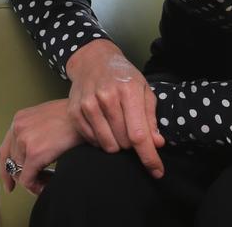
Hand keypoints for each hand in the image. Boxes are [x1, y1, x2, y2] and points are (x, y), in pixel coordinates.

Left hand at [0, 99, 80, 194]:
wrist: (87, 115)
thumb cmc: (74, 116)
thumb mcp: (47, 119)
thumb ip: (35, 132)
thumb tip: (32, 153)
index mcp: (20, 120)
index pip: (5, 149)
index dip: (6, 169)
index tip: (10, 183)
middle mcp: (18, 128)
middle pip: (12, 163)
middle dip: (24, 176)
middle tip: (40, 182)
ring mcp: (24, 140)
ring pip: (19, 173)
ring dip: (33, 181)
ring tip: (48, 181)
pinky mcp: (35, 153)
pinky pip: (28, 180)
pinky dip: (36, 187)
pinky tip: (47, 185)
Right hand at [64, 39, 164, 177]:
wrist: (93, 60)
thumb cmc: (123, 76)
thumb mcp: (144, 90)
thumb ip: (151, 118)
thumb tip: (157, 143)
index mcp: (128, 91)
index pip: (139, 134)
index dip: (149, 157)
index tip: (157, 172)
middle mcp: (106, 97)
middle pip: (124, 142)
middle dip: (131, 143)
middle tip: (130, 128)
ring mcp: (87, 103)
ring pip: (107, 144)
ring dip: (116, 143)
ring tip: (117, 127)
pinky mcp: (74, 111)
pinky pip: (91, 140)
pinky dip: (100, 139)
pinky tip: (103, 125)